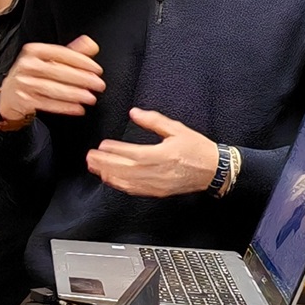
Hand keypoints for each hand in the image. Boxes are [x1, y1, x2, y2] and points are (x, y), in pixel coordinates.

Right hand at [0, 36, 101, 126]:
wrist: (9, 95)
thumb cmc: (33, 75)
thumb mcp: (49, 60)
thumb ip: (72, 52)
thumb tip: (92, 45)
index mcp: (34, 50)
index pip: (61, 53)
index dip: (82, 61)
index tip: (97, 69)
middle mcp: (26, 65)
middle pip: (58, 71)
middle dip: (82, 79)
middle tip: (99, 85)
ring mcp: (23, 83)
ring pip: (53, 89)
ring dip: (75, 94)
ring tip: (91, 98)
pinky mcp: (23, 99)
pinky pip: (47, 104)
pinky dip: (65, 107)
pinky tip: (78, 108)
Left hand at [85, 108, 219, 197]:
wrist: (214, 171)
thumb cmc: (197, 148)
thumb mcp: (177, 129)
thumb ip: (154, 121)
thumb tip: (134, 113)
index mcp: (163, 155)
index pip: (133, 154)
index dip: (115, 151)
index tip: (101, 145)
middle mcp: (158, 172)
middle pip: (125, 170)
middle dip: (104, 164)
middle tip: (89, 157)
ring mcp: (157, 184)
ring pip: (127, 182)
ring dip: (108, 175)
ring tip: (94, 167)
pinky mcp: (158, 192)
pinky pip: (135, 190)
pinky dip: (120, 185)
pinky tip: (110, 179)